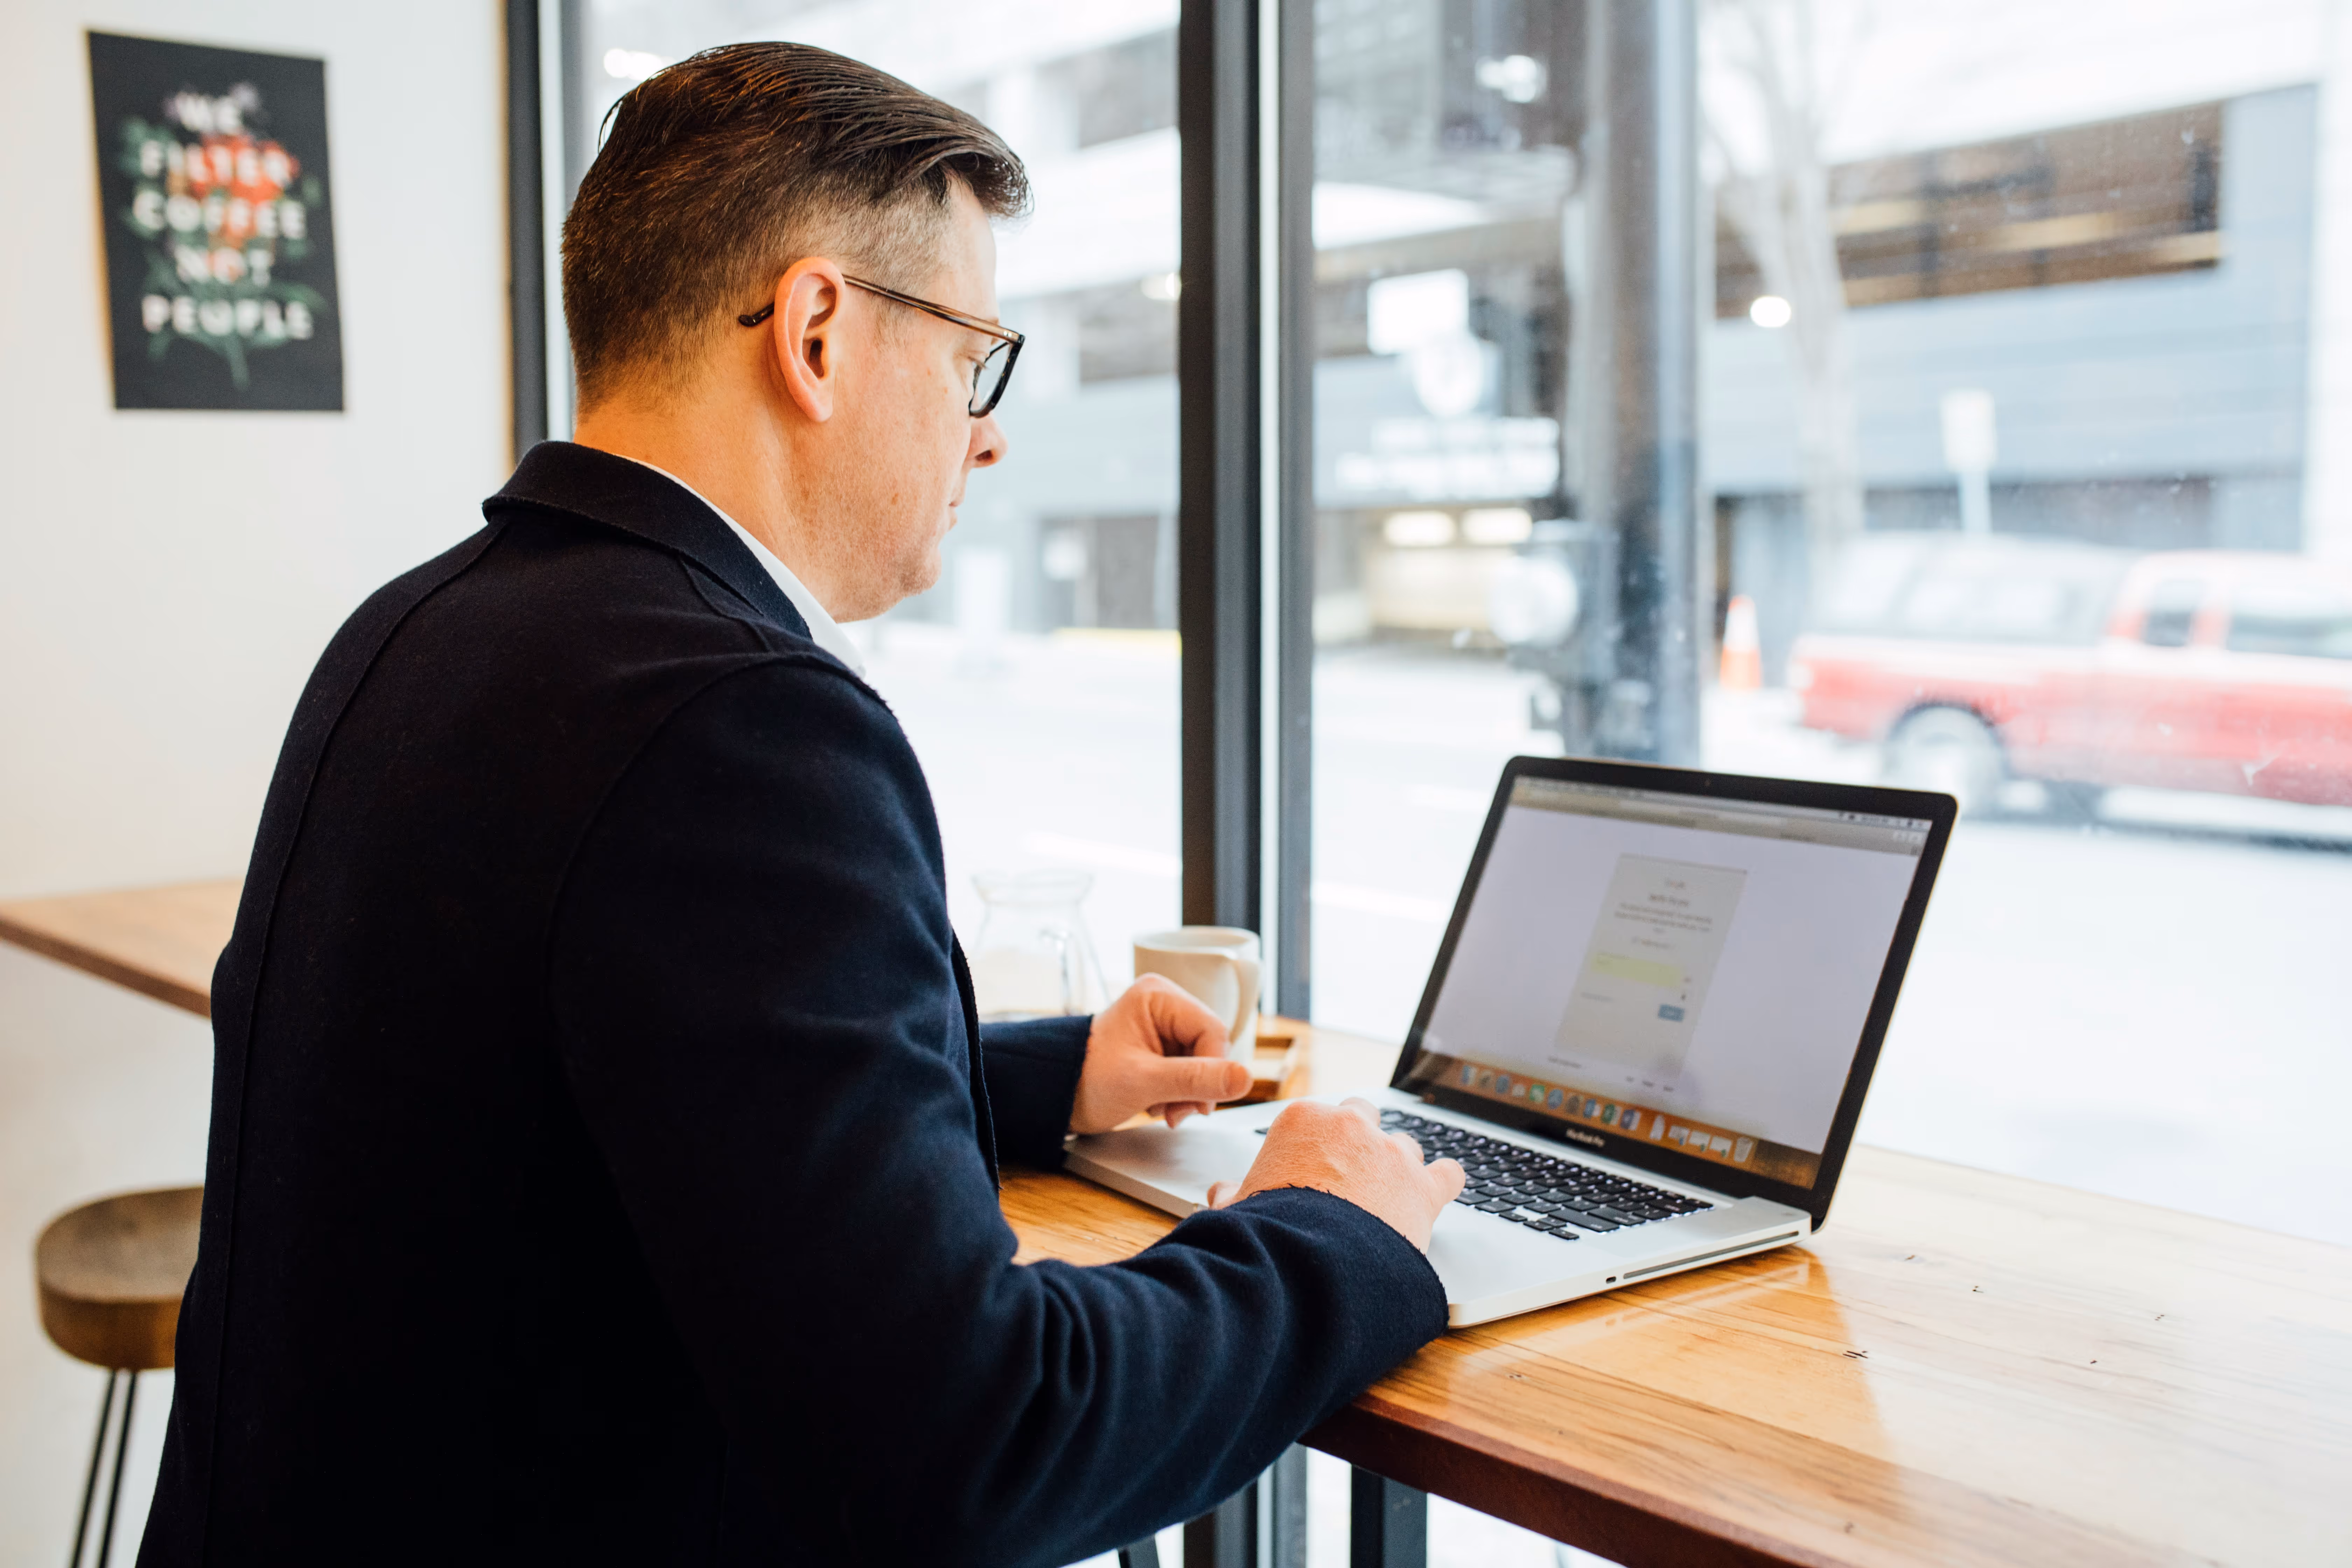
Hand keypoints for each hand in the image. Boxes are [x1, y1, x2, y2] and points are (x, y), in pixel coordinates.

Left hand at [1069, 975, 1253, 1134]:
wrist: (1058, 1096)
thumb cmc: (1088, 1081)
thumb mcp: (1144, 1082)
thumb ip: (1195, 1079)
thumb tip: (1246, 1079)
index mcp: (1158, 996)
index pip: (1212, 1030)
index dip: (1214, 1070)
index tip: (1201, 1105)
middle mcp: (1164, 1004)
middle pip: (1210, 1047)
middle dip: (1197, 1085)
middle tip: (1177, 1112)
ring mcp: (1164, 1026)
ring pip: (1204, 1062)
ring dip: (1189, 1093)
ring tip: (1162, 1109)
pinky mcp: (1163, 1048)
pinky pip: (1191, 1071)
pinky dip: (1180, 1093)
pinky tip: (1159, 1103)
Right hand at [1206, 1097, 1464, 1251]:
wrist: (1307, 1261)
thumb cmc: (1267, 1232)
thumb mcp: (1238, 1207)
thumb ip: (1233, 1193)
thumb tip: (1220, 1194)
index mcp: (1304, 1120)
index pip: (1318, 1117)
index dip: (1318, 1145)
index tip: (1314, 1168)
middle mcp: (1351, 1126)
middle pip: (1365, 1117)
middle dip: (1360, 1142)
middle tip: (1351, 1176)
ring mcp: (1391, 1154)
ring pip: (1405, 1145)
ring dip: (1398, 1166)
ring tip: (1388, 1196)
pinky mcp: (1423, 1187)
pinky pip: (1448, 1173)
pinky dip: (1444, 1182)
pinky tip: (1438, 1191)